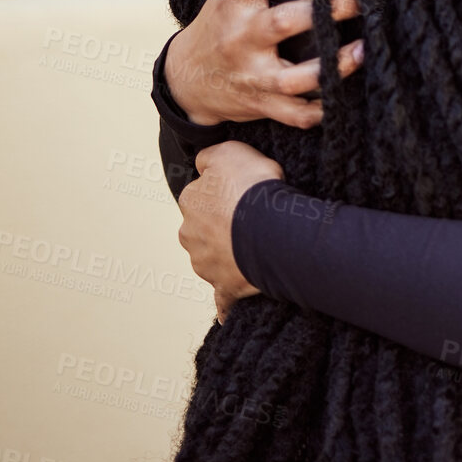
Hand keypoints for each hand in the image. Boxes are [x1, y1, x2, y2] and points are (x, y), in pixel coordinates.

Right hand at [165, 0, 365, 127]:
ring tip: (360, 50)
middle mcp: (242, 39)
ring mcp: (252, 75)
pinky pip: (298, 113)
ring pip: (296, 77)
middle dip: (325, 10)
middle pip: (283, 23)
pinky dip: (322, 108)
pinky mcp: (262, 103)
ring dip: (333, 66)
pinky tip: (341, 94)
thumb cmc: (221, 30)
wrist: (186, 81)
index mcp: (235, 3)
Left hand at [178, 140, 283, 321]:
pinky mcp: (224, 287)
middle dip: (221, 227)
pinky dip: (226, 304)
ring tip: (257, 249)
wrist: (271, 229)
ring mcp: (206, 264)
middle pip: (203, 230)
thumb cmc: (252, 189)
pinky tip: (230, 309)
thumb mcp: (229, 152)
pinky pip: (223, 297)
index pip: (200, 196)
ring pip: (213, 259)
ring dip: (228, 257)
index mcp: (190, 202)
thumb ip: (209, 158)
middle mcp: (190, 234)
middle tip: (250, 221)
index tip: (241, 194)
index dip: (222, 194)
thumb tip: (202, 165)